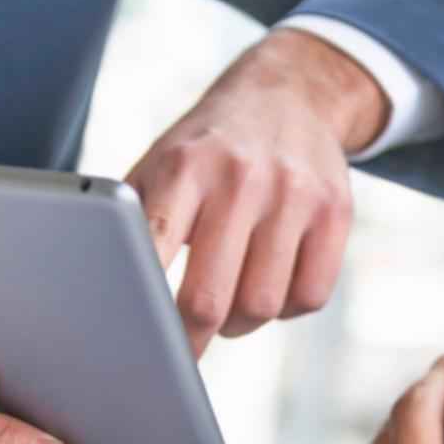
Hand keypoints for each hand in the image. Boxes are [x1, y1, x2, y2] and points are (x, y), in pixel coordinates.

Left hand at [127, 28, 388, 355]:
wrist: (288, 94)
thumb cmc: (208, 148)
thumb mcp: (161, 163)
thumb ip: (134, 220)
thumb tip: (106, 292)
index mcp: (185, 166)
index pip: (154, 249)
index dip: (142, 308)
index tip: (137, 343)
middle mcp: (242, 177)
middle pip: (209, 297)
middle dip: (190, 338)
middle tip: (181, 349)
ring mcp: (295, 194)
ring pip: (262, 305)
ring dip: (239, 324)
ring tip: (228, 307)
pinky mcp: (337, 212)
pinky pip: (309, 297)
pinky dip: (286, 308)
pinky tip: (271, 285)